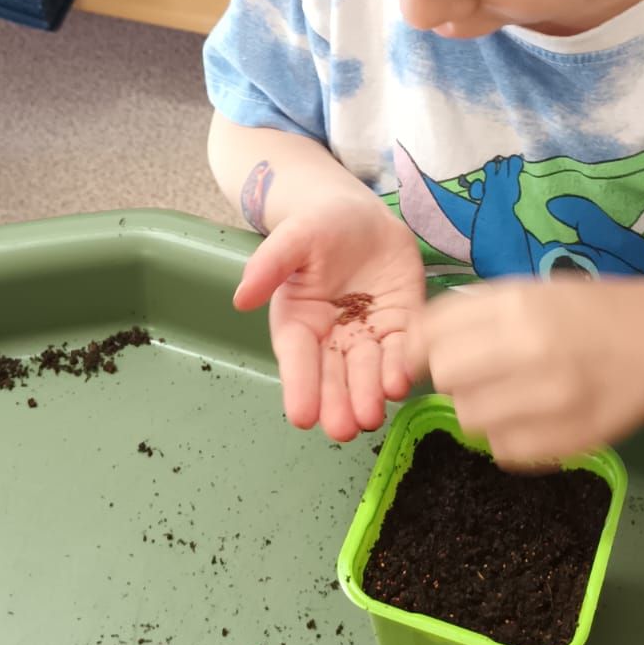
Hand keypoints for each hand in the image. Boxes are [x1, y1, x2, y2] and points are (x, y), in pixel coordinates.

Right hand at [234, 195, 423, 440]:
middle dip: (338, 404)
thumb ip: (269, 265)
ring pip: (368, 371)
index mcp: (298, 321)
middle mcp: (332, 337)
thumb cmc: (319, 225)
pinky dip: (402, 368)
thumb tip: (241, 297)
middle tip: (343, 429)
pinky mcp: (402, 325)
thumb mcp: (293, 236)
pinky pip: (403, 350)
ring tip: (371, 416)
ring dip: (369, 395)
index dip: (299, 387)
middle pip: (333, 377)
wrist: (362, 215)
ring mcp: (369, 334)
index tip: (301, 417)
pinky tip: (401, 383)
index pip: (297, 360)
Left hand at [405, 277, 643, 465]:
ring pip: (470, 418)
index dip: (418, 346)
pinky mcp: (565, 439)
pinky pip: (503, 450)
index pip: (435, 330)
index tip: (420, 357)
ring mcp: (550, 398)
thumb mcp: (532, 291)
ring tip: (509, 397)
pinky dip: (508, 438)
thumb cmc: (588, 315)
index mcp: (518, 304)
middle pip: (446, 375)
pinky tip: (530, 419)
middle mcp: (530, 348)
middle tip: (476, 375)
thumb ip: (477, 312)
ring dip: (478, 410)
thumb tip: (418, 337)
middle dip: (452, 378)